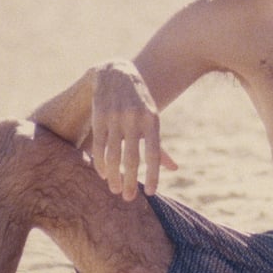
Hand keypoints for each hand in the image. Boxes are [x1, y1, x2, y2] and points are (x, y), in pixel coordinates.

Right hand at [89, 61, 177, 200]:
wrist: (115, 73)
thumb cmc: (139, 102)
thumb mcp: (152, 118)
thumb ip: (159, 146)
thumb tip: (174, 169)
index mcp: (151, 120)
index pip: (154, 153)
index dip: (153, 174)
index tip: (151, 193)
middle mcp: (133, 119)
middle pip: (131, 158)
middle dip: (130, 181)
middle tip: (128, 199)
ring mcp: (114, 119)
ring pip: (112, 155)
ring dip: (114, 176)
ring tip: (115, 190)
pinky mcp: (98, 119)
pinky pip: (99, 147)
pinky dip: (101, 163)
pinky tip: (104, 175)